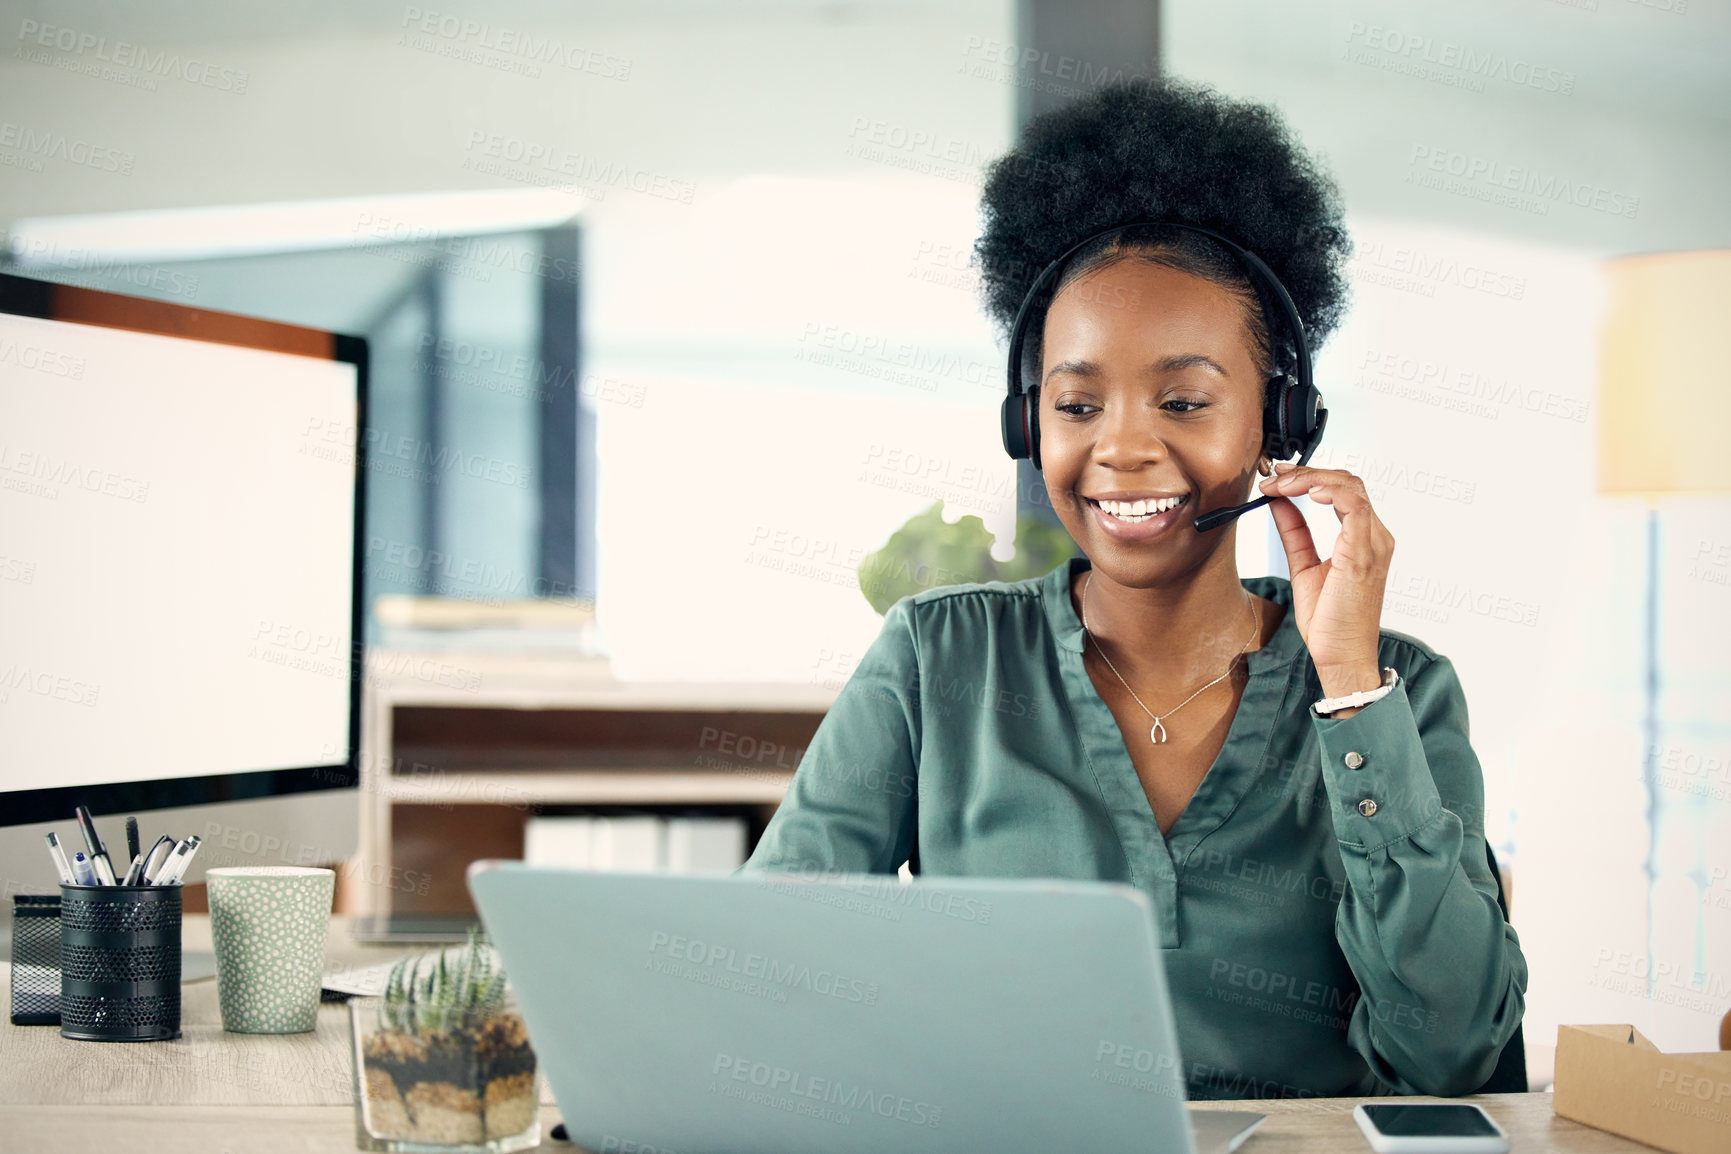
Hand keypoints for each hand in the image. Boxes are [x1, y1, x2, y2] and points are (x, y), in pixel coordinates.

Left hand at [1258, 462, 1393, 695]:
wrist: (1341, 656)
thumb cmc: (1329, 620)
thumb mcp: (1303, 565)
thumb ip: (1294, 532)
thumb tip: (1278, 503)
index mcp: (1363, 538)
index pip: (1342, 489)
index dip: (1309, 476)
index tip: (1276, 477)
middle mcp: (1374, 537)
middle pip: (1347, 482)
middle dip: (1306, 472)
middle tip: (1273, 477)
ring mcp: (1373, 544)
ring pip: (1350, 487)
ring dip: (1311, 478)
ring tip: (1281, 482)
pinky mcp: (1364, 554)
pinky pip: (1354, 508)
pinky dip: (1330, 492)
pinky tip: (1306, 490)